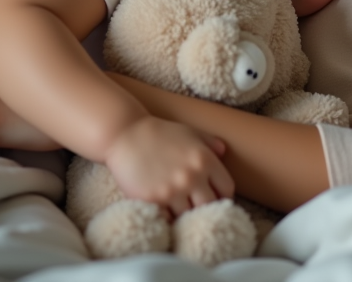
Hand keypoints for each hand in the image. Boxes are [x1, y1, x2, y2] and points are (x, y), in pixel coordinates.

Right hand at [104, 115, 233, 217]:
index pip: (227, 189)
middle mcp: (192, 176)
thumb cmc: (158, 132)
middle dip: (205, 208)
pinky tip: (165, 209)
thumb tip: (223, 151)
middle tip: (197, 207)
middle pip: (210, 206)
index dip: (223, 195)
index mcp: (205, 159)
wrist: (124, 134)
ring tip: (180, 209)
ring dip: (185, 213)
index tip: (215, 198)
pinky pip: (168, 219)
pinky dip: (168, 217)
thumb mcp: (188, 132)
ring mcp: (173, 190)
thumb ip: (209, 142)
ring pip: (189, 216)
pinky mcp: (153, 200)